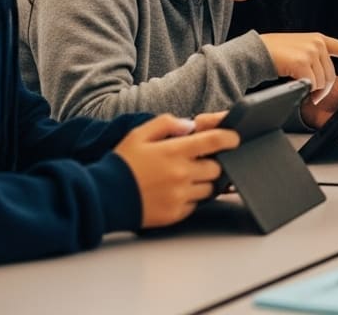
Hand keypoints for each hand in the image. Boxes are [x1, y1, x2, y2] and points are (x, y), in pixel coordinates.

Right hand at [115, 114, 240, 227]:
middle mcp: (182, 174)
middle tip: (201, 162)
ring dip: (204, 182)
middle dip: (213, 163)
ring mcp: (180, 196)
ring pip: (210, 189)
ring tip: (187, 178)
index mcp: (175, 151)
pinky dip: (192, 198)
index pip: (215, 141)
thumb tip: (189, 125)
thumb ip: (166, 124)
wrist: (103, 197)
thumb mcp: (139, 134)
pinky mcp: (176, 213)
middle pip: (217, 168)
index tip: (235, 139)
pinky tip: (177, 192)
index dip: (230, 138)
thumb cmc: (121, 164)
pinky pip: (196, 205)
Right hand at [258, 32, 337, 102]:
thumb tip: (326, 78)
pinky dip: (305, 90)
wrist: (255, 52)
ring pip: (323, 82)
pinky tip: (296, 83)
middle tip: (312, 93)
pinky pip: (312, 84)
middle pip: (332, 75)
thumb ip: (316, 56)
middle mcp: (317, 43)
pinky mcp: (302, 62)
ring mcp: (310, 52)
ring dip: (313, 90)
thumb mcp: (300, 49)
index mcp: (319, 39)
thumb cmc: (275, 53)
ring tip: (299, 84)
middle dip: (323, 88)